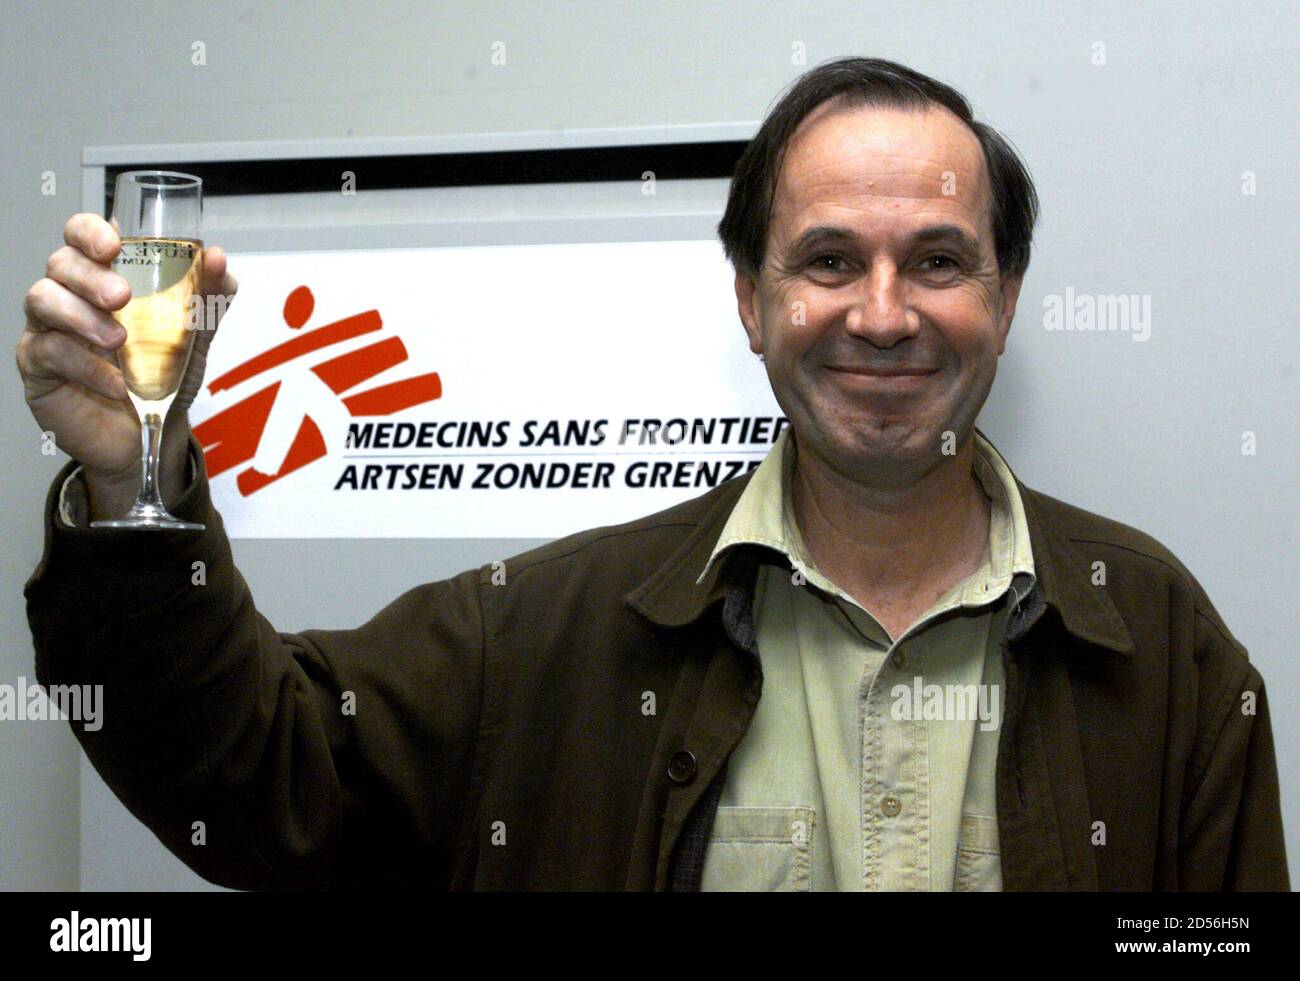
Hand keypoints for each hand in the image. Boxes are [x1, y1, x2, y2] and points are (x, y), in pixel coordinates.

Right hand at [16, 213, 236, 484]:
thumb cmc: (163, 375)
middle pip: (61, 264)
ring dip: (82, 317)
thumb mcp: (194, 338)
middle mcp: (71, 294)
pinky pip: (49, 353)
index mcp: (104, 276)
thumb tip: (218, 261)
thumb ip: (207, 301)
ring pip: (43, 300)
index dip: (90, 231)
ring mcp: (49, 327)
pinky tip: (116, 383)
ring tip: (119, 341)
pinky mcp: (38, 365)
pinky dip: (85, 366)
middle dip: (91, 276)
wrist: (154, 431)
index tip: (113, 245)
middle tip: (121, 296)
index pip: (82, 235)